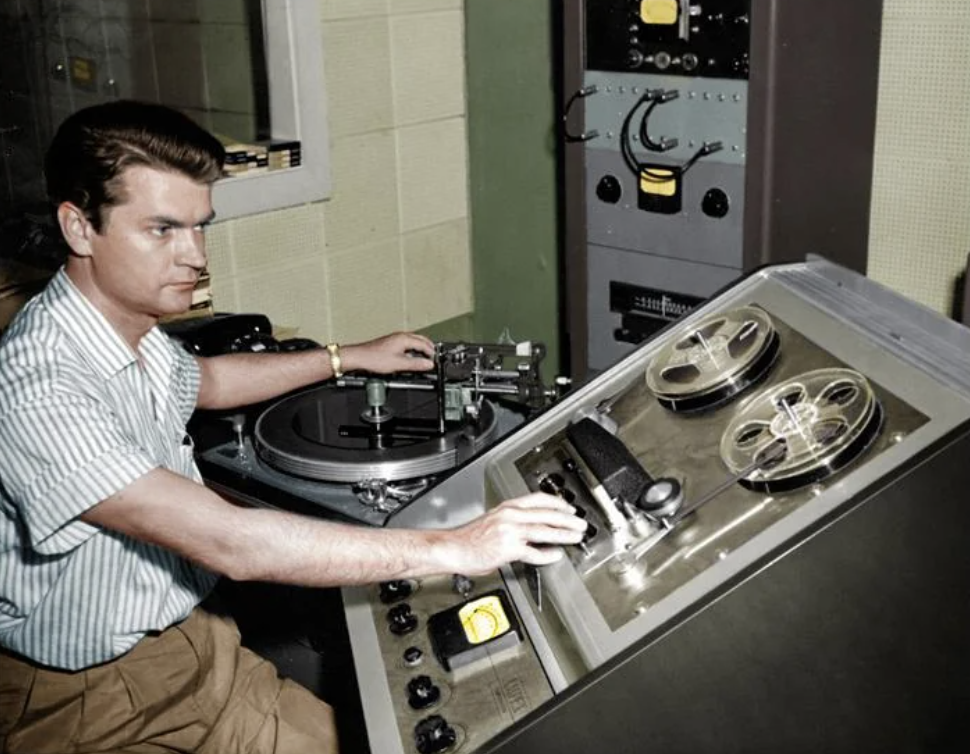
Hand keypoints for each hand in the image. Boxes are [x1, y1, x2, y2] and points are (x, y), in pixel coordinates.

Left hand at [342, 332, 434, 374]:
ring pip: (414, 341)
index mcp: (404, 338)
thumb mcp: (399, 364)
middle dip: (429, 348)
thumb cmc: (374, 358)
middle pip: (421, 340)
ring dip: (421, 348)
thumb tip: (428, 364)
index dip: (432, 353)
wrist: (359, 357)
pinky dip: (413, 349)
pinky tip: (411, 357)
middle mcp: (400, 336)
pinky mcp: (391, 343)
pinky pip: (407, 344)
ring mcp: (395, 339)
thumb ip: (416, 364)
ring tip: (425, 357)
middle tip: (434, 356)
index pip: (424, 344)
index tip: (435, 361)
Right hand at [435, 493, 587, 574]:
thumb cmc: (467, 537)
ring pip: (544, 530)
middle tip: (580, 523)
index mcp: (507, 507)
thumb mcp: (492, 520)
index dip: (557, 502)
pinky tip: (555, 555)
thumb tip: (528, 530)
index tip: (569, 507)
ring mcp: (510, 532)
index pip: (538, 499)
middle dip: (567, 518)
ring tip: (575, 537)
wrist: (451, 547)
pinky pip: (533, 552)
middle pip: (546, 513)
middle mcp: (510, 516)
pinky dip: (547, 554)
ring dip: (563, 533)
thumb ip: (511, 522)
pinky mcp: (508, 549)